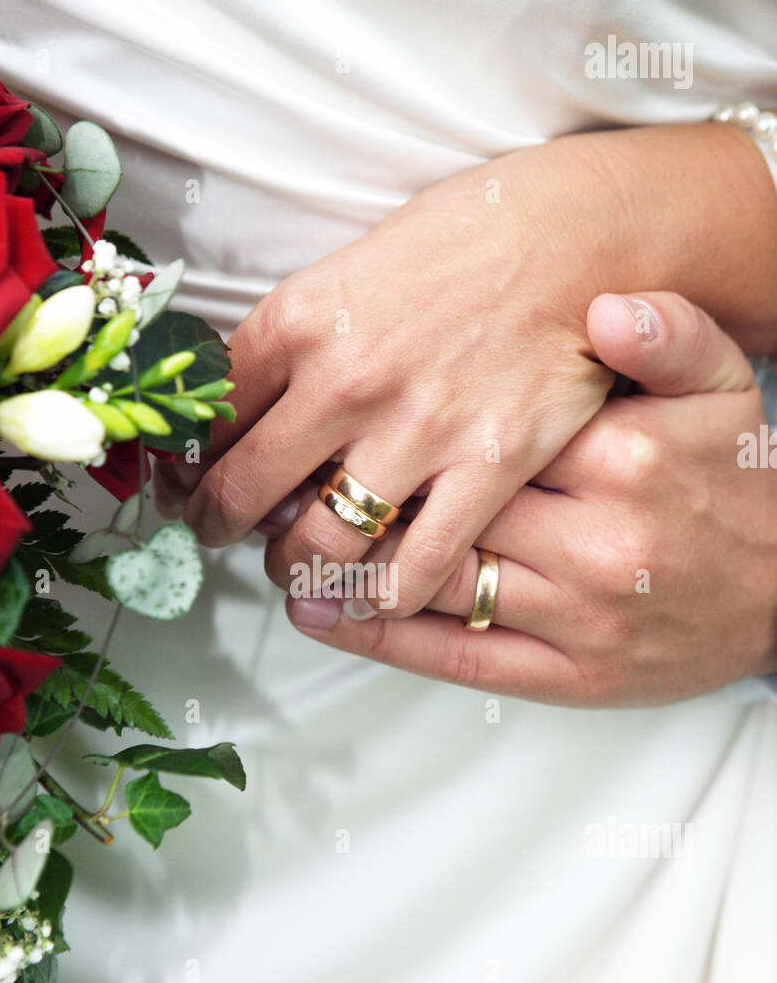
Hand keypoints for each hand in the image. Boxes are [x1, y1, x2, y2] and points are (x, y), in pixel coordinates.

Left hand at [157, 123, 776, 627]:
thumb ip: (298, 339)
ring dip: (292, 569)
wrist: (582, 233)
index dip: (185, 462)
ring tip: (293, 567)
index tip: (184, 478)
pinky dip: (381, 596)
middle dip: (217, 526)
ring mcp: (416, 432)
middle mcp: (346, 380)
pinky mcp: (486, 470)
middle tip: (218, 534)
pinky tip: (369, 592)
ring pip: (318, 544)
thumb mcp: (354, 265)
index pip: (208, 417)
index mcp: (301, 320)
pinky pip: (414, 568)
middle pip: (242, 491)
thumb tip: (244, 404)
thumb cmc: (470, 239)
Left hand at [283, 292, 776, 706]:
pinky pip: (454, 654)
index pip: (469, 432)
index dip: (377, 422)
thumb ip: (670, 337)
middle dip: (336, 491)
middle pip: (432, 505)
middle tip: (254, 478)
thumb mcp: (727, 390)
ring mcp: (574, 613)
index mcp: (616, 455)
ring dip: (337, 562)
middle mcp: (588, 537)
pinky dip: (378, 636)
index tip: (309, 406)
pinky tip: (319, 610)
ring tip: (264, 538)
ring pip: (428, 581)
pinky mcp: (565, 675)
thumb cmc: (741, 485)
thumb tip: (610, 307)